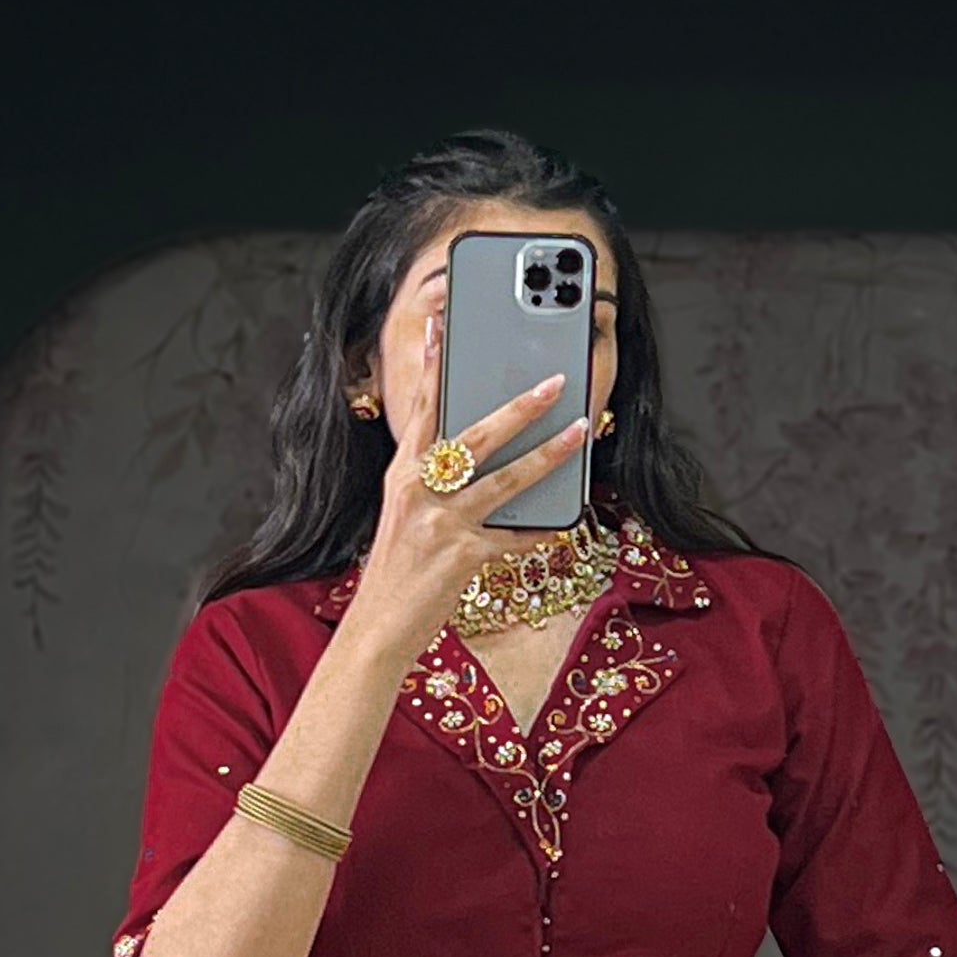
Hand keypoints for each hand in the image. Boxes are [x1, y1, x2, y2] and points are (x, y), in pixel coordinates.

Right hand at [345, 315, 594, 662]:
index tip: (446, 325)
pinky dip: (540, 530)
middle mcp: (419, 492)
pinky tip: (565, 519)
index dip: (436, 366)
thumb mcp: (403, 515)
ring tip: (580, 433)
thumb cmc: (396, 572)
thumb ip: (432, 481)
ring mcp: (441, 524)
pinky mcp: (462, 558)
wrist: (376, 630)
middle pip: (477, 437)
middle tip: (555, 382)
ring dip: (548, 454)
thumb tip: (474, 457)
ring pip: (505, 480)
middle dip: (520, 407)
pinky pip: (514, 538)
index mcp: (402, 474)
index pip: (424, 410)